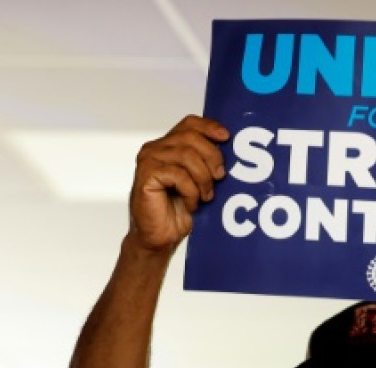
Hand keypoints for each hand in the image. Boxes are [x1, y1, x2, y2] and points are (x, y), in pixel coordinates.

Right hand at [128, 115, 228, 252]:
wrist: (161, 236)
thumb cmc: (179, 211)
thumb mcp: (200, 182)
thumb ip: (207, 163)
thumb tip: (230, 149)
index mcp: (169, 146)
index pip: (189, 123)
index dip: (209, 127)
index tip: (227, 138)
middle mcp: (156, 148)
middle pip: (191, 137)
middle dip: (212, 157)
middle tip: (219, 178)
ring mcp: (149, 160)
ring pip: (187, 155)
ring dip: (203, 179)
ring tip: (205, 196)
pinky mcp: (146, 174)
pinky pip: (178, 174)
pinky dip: (190, 191)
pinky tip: (190, 203)